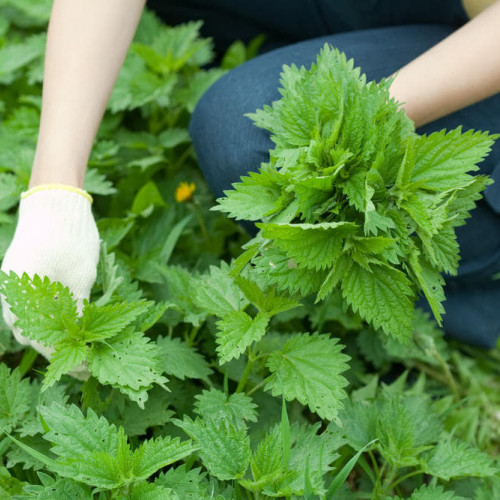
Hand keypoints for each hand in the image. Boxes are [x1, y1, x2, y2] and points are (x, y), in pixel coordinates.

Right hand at [0, 184, 99, 376]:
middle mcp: (13, 299)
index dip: (69, 360)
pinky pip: (32, 308)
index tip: (88, 370)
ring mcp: (15, 289)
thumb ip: (77, 313)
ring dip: (55, 335)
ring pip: (33, 324)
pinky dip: (50, 318)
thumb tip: (82, 341)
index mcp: (23, 303)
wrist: (55, 203)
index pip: (45, 345)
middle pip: (36, 337)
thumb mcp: (80, 280)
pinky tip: (68, 321)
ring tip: (81, 343)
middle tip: (88, 359)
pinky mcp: (23, 279)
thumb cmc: (70, 241)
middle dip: (61, 350)